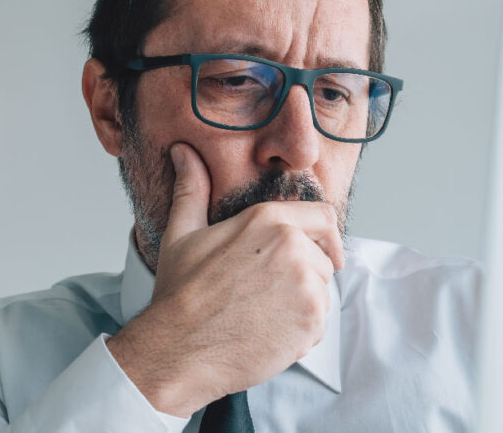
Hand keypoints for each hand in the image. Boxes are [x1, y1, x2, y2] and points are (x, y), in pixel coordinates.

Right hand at [106, 142, 343, 417]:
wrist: (178, 350)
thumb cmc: (180, 295)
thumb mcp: (183, 233)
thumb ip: (192, 188)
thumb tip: (184, 152)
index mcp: (267, 219)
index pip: (324, 218)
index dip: (323, 236)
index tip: (319, 252)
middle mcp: (293, 247)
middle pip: (323, 259)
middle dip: (304, 275)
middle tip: (266, 293)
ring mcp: (305, 286)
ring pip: (322, 293)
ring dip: (301, 305)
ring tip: (260, 314)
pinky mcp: (311, 323)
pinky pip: (320, 325)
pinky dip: (300, 333)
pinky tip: (266, 333)